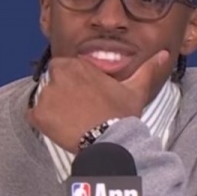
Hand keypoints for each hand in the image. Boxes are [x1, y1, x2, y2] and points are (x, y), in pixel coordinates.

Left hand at [26, 50, 169, 152]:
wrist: (110, 141)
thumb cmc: (121, 114)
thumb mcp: (135, 89)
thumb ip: (147, 68)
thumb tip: (164, 54)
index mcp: (77, 65)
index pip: (65, 68)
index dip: (74, 82)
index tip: (83, 96)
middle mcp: (58, 76)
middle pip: (53, 81)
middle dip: (61, 93)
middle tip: (76, 110)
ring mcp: (46, 96)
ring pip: (44, 98)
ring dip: (52, 108)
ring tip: (71, 121)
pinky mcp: (38, 115)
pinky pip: (33, 115)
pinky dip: (42, 122)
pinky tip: (60, 129)